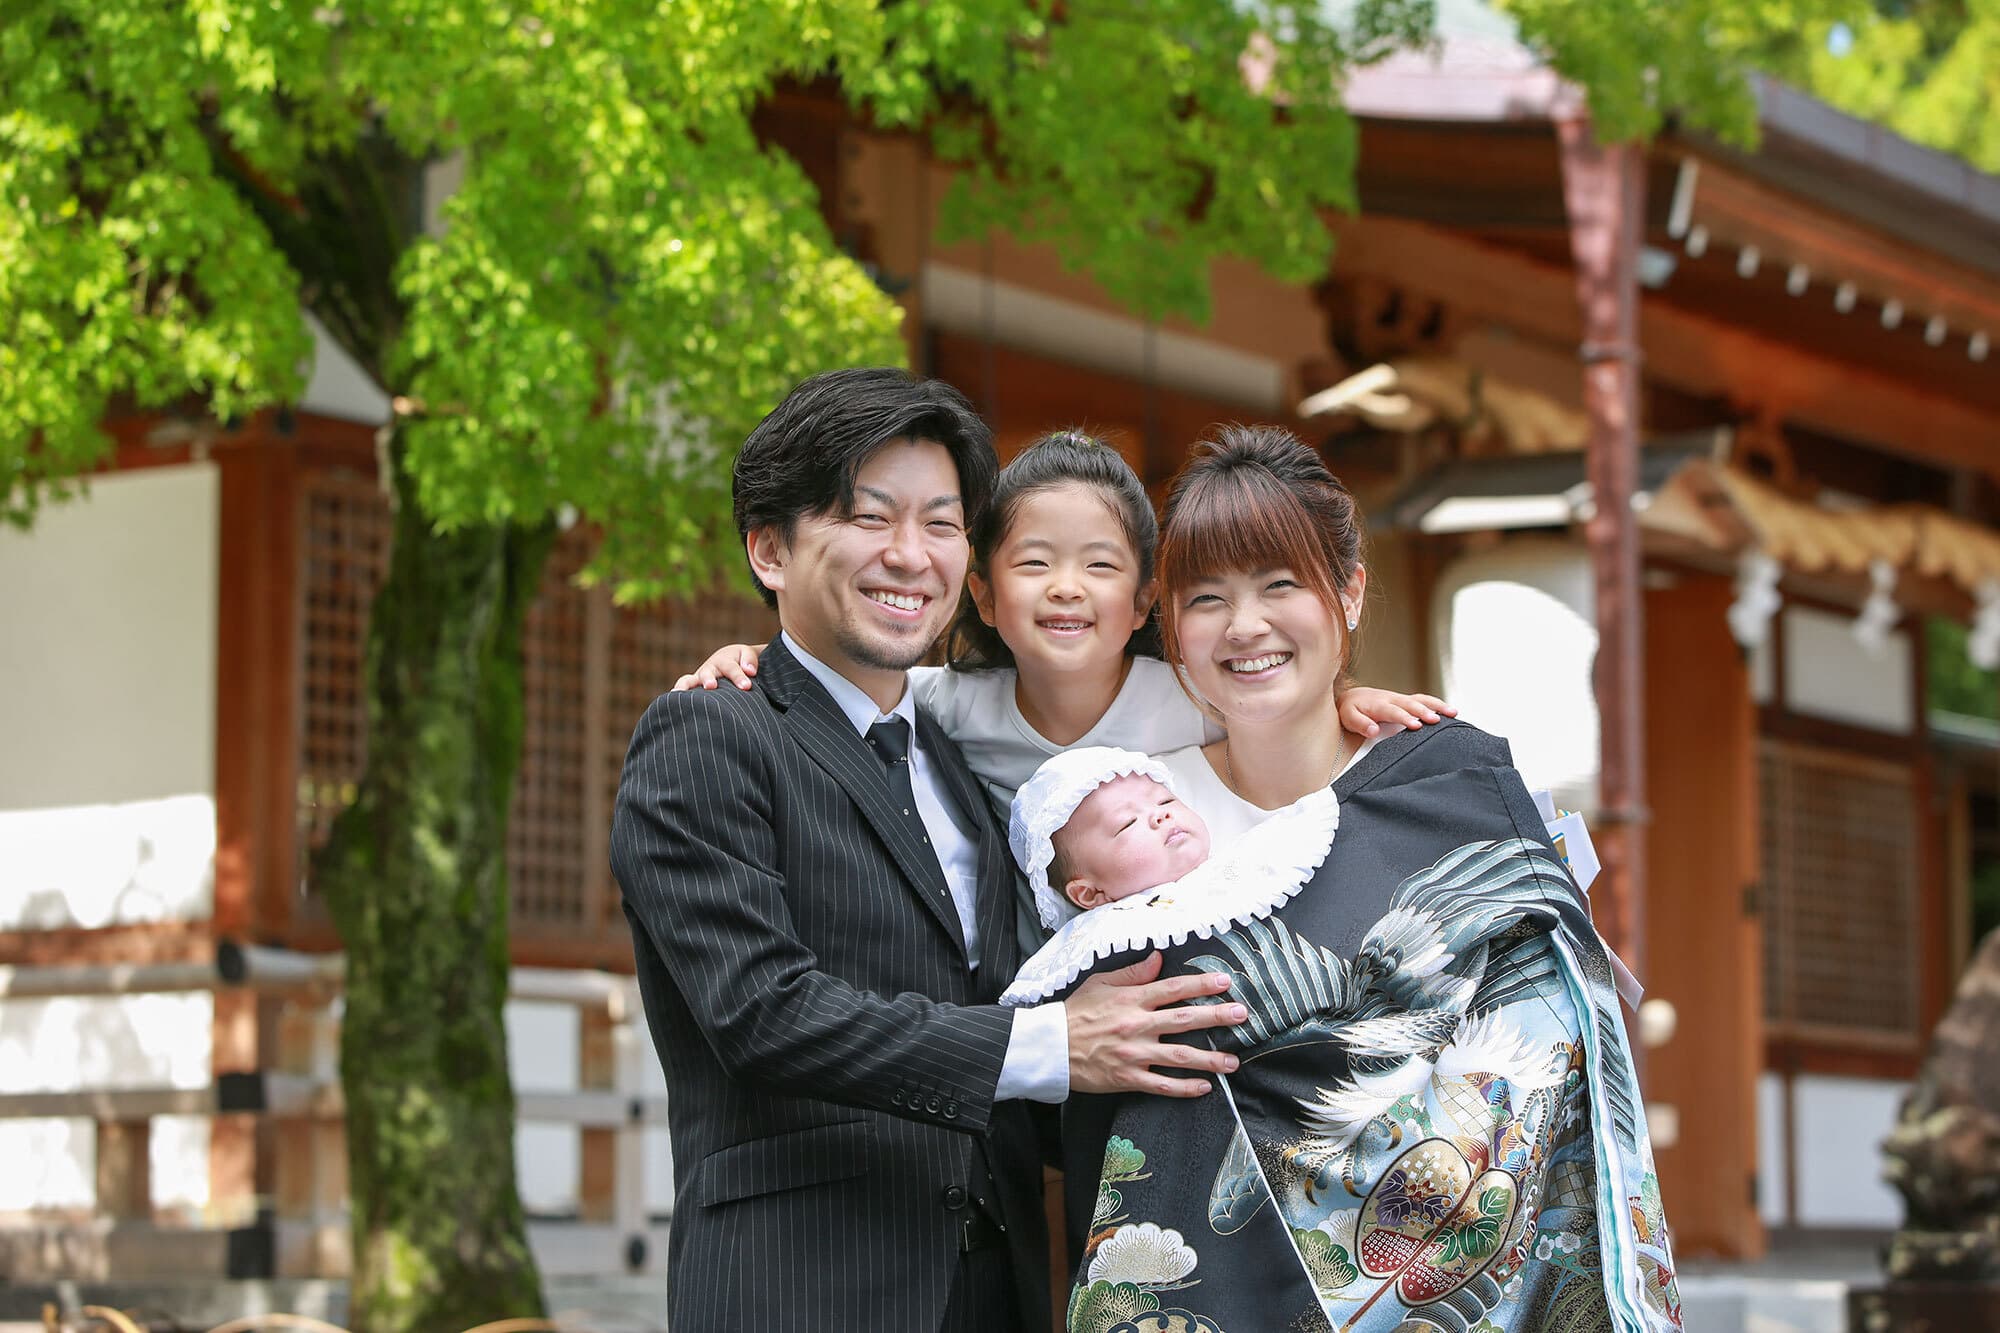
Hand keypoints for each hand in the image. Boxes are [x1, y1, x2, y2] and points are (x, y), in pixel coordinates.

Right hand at [671, 643, 761, 691]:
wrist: (728, 660)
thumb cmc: (741, 661)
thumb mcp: (747, 656)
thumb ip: (750, 661)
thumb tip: (749, 671)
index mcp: (724, 661)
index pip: (731, 668)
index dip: (738, 676)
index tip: (746, 686)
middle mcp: (708, 670)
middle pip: (706, 673)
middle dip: (708, 679)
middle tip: (711, 686)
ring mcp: (698, 680)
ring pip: (687, 682)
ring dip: (684, 688)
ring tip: (677, 695)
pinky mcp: (692, 690)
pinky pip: (682, 694)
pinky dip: (675, 699)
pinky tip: (670, 709)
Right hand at [1064, 952, 1244, 1097]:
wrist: (1050, 1047)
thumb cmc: (1074, 1013)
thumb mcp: (1100, 983)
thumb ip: (1133, 974)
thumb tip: (1158, 959)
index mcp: (1131, 1000)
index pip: (1174, 989)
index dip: (1202, 984)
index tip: (1225, 981)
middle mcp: (1137, 1025)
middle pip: (1185, 1019)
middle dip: (1217, 1017)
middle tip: (1242, 1015)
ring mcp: (1134, 1054)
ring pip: (1179, 1056)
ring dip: (1210, 1059)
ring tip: (1233, 1061)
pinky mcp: (1128, 1078)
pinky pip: (1162, 1085)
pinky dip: (1184, 1088)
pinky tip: (1204, 1087)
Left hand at [1338, 685, 1454, 736]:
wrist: (1353, 697)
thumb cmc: (1351, 710)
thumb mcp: (1349, 717)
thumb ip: (1360, 724)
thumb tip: (1373, 731)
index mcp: (1378, 705)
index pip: (1393, 711)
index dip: (1405, 718)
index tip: (1416, 725)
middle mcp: (1392, 699)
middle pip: (1411, 704)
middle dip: (1424, 711)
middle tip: (1437, 720)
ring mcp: (1402, 699)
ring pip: (1421, 699)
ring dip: (1437, 705)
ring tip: (1453, 713)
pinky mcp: (1408, 701)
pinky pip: (1424, 700)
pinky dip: (1438, 704)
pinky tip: (1451, 712)